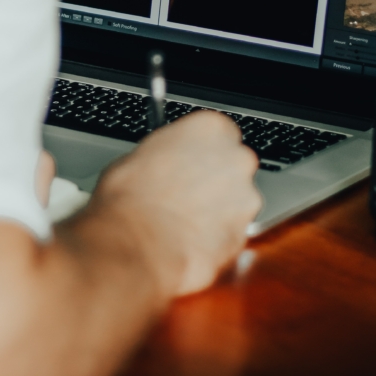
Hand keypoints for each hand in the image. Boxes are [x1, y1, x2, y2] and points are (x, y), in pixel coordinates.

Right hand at [86, 111, 260, 296]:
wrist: (136, 248)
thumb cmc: (130, 201)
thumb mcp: (138, 157)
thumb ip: (166, 153)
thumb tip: (162, 163)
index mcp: (211, 128)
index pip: (219, 133)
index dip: (203, 152)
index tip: (193, 162)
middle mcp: (236, 158)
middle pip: (234, 166)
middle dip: (215, 180)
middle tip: (186, 193)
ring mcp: (245, 197)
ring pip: (237, 202)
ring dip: (218, 210)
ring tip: (185, 221)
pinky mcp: (245, 232)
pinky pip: (234, 232)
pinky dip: (218, 238)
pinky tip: (191, 240)